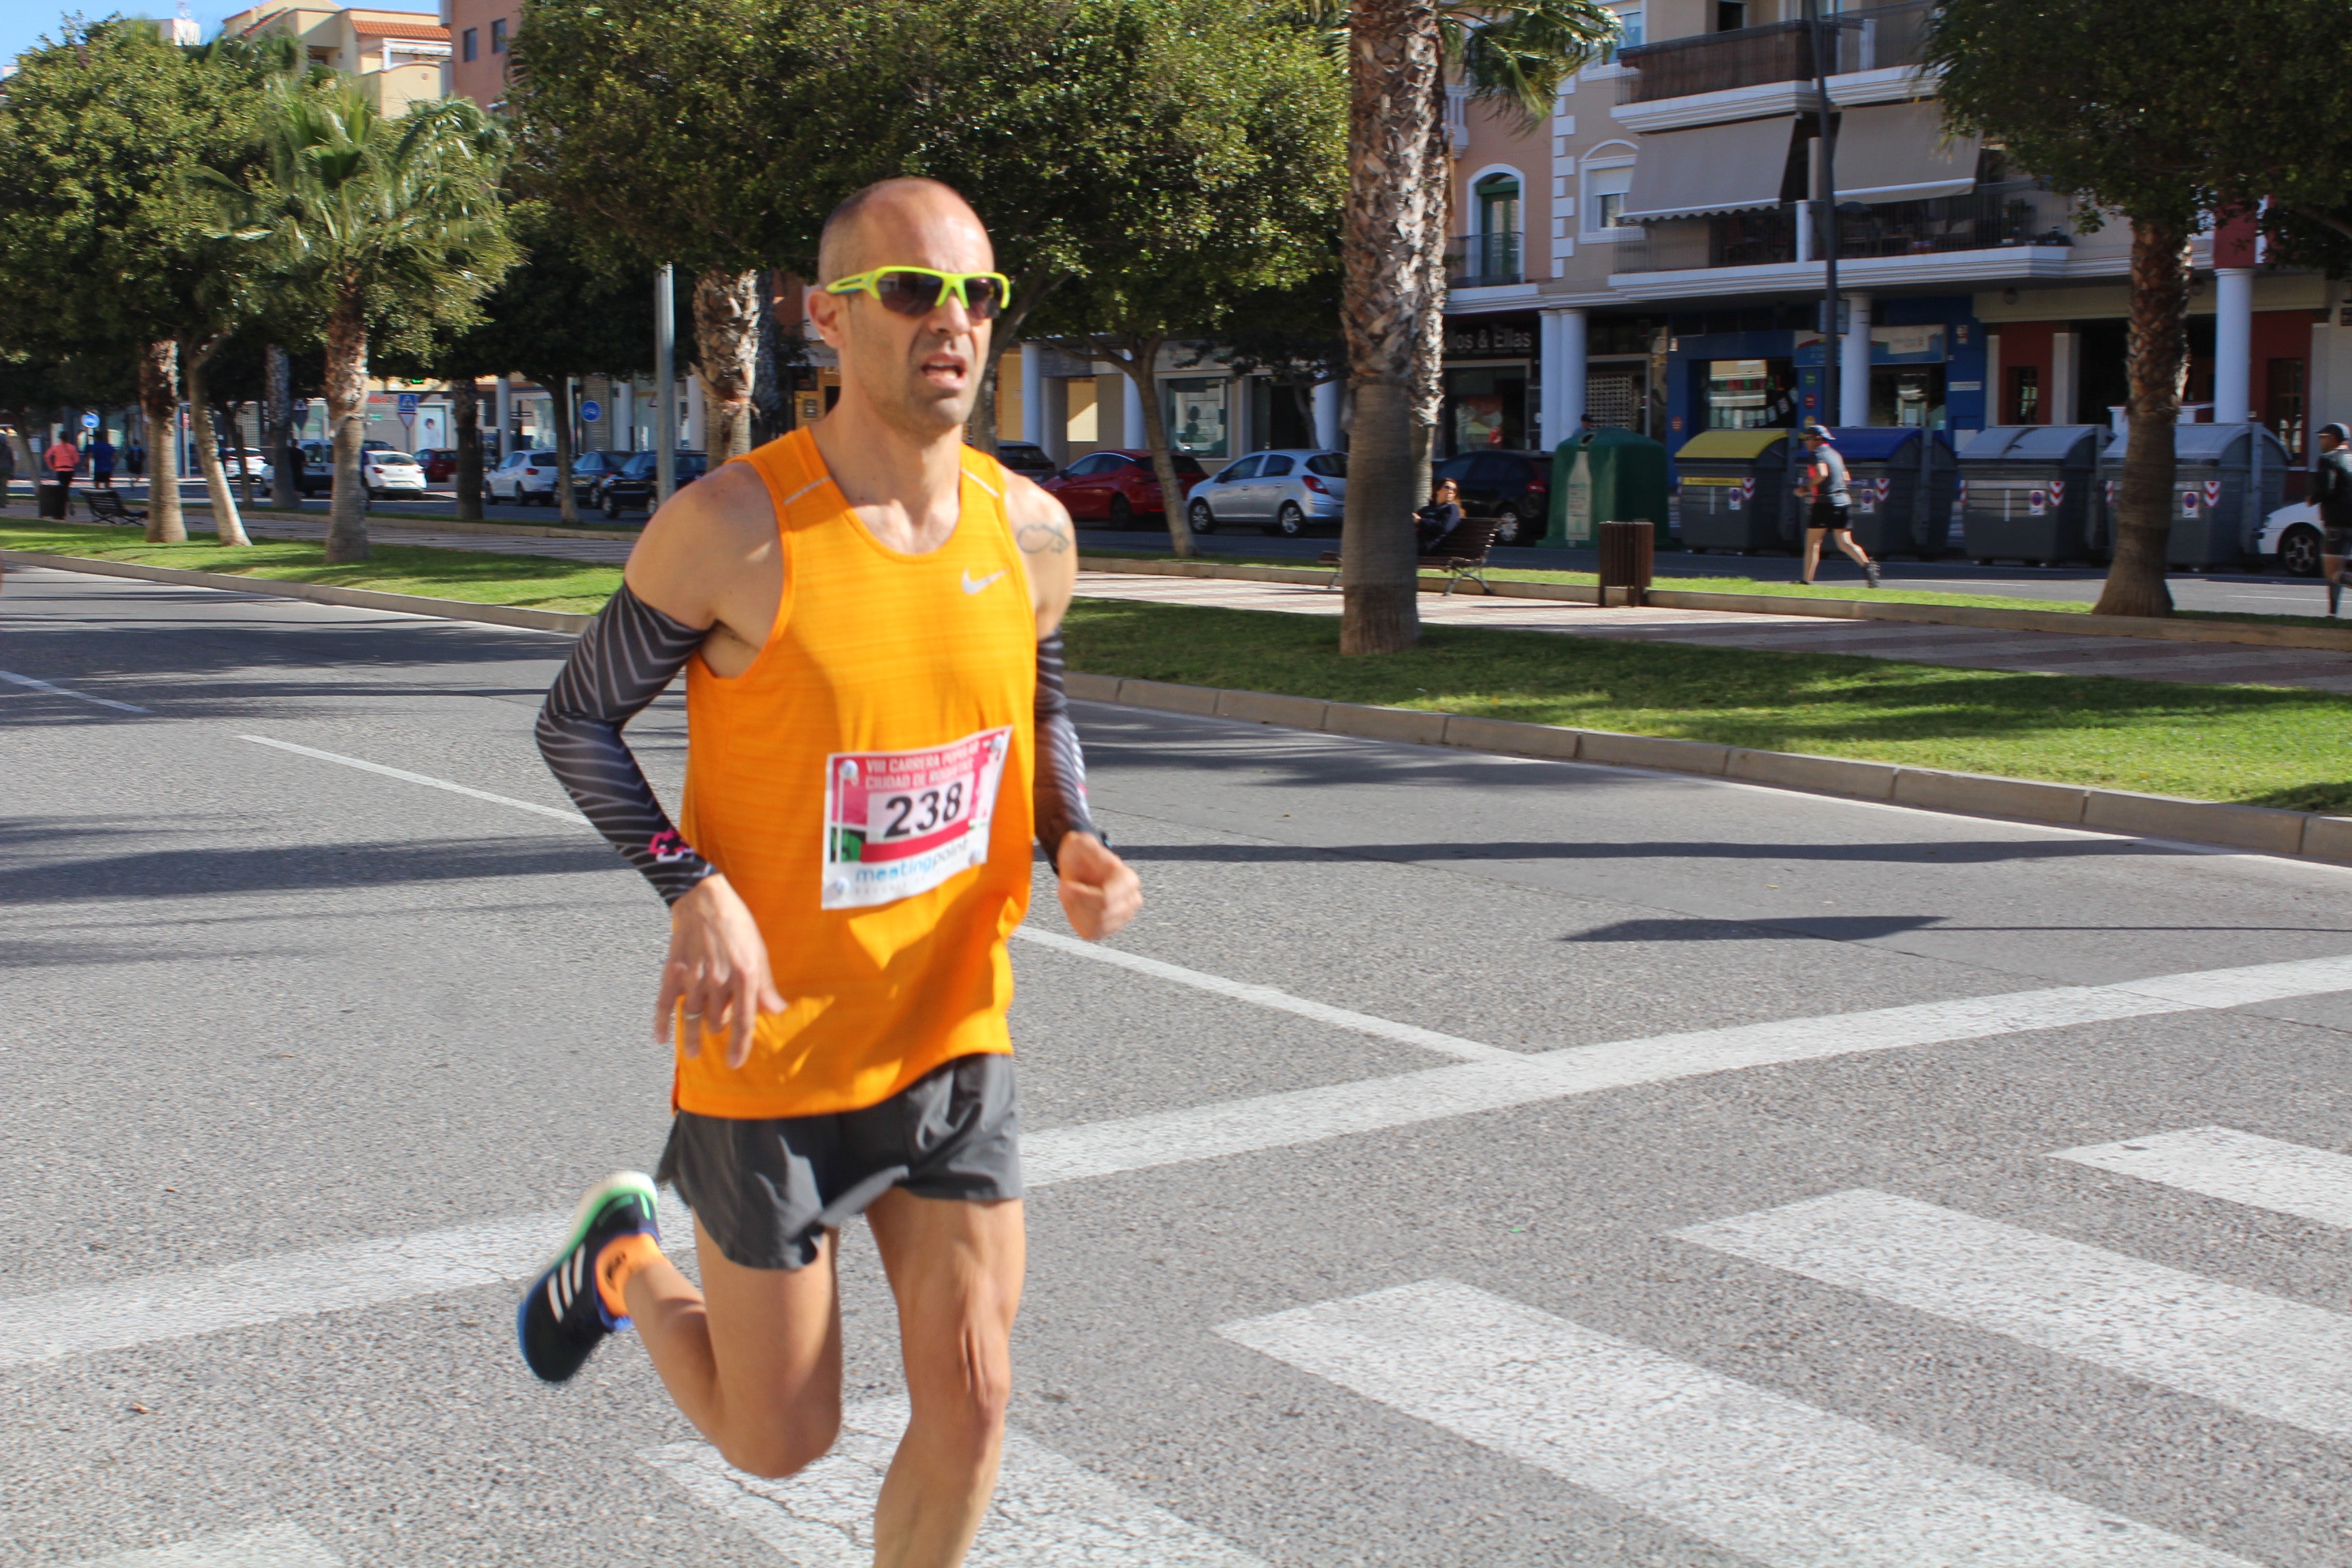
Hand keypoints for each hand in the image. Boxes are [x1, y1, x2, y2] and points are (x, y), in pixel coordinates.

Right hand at [655, 874, 786, 1069]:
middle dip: (719, 1028)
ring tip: (691, 1051)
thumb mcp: (759, 951)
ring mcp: (694, 978)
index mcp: (744, 975)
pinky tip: (660, 1039)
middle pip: (718, 1021)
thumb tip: (777, 1010)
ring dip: (691, 1037)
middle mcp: (719, 981)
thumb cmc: (736, 924)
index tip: (735, 1063)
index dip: (740, 1045)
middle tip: (718, 1029)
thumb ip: (765, 984)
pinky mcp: (673, 972)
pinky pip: (665, 1004)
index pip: (744, 1021)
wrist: (703, 899)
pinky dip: (661, 1023)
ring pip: (693, 1018)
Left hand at [1054, 831, 1140, 940]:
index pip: (1106, 898)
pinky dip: (1077, 921)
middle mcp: (1131, 899)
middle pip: (1100, 913)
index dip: (1081, 895)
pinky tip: (1074, 906)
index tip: (1064, 885)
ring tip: (1069, 896)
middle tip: (1065, 888)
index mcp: (1128, 879)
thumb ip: (1086, 845)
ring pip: (1095, 925)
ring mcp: (1123, 916)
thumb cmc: (1080, 854)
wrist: (1081, 866)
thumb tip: (1090, 852)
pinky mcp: (1110, 928)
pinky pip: (1091, 933)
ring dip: (1075, 911)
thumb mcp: (1080, 843)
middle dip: (1076, 903)